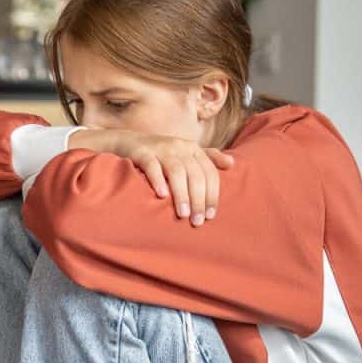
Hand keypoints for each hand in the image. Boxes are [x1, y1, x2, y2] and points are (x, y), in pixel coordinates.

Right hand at [70, 129, 235, 225]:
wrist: (129, 141)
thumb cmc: (162, 153)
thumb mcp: (186, 153)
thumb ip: (208, 158)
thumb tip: (232, 163)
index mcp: (193, 149)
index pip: (209, 172)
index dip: (212, 194)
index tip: (211, 216)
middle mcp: (180, 146)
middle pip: (195, 174)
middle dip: (198, 199)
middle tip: (197, 221)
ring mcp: (161, 149)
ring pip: (176, 171)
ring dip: (182, 194)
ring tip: (183, 214)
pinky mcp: (142, 152)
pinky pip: (152, 166)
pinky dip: (158, 180)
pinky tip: (162, 195)